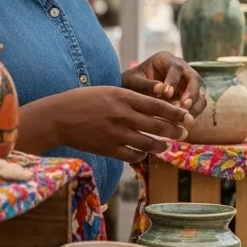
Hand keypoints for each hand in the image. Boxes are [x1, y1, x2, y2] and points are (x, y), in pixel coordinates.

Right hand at [34, 86, 194, 163]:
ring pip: (147, 143)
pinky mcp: (107, 148)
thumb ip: (130, 97)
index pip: (157, 105)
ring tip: (166, 145)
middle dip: (174, 131)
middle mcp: (122, 115)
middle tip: (184, 133)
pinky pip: (131, 155)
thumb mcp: (109, 91)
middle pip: (156, 125)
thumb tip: (154, 104)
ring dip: (160, 145)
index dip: (176, 112)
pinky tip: (144, 153)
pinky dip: (141, 155)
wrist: (59, 117)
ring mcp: (115, 133)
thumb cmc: (84, 100)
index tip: (188, 116)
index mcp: (123, 97)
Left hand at [123, 51, 206, 117]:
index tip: (166, 94)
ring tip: (186, 116)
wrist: (130, 92)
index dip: (174, 81)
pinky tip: (184, 121)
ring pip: (200, 91)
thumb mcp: (132, 82)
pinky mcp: (189, 95)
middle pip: (194, 78)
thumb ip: (145, 85)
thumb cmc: (130, 83)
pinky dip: (194, 111)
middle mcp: (180, 68)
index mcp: (166, 60)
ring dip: (195, 104)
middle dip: (191, 92)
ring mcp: (187, 82)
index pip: (176, 68)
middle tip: (184, 106)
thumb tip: (160, 89)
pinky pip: (198, 103)